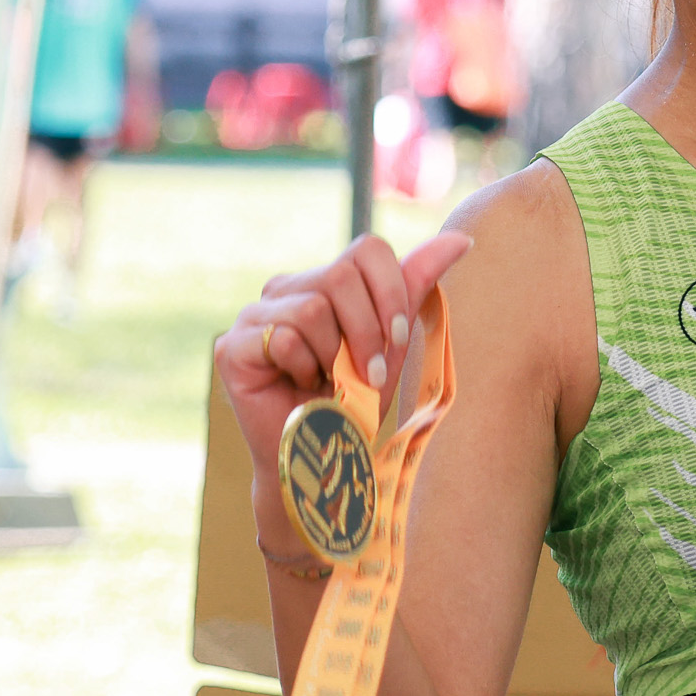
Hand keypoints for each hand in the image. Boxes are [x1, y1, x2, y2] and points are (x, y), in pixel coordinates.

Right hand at [215, 231, 469, 556]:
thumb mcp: (393, 338)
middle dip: (367, 331)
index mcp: (323, 280)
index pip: (367, 249)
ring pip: (313, 307)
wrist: (328, 458)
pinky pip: (284, 337)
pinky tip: (298, 388)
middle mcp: (286, 289)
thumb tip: (461, 237)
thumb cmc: (358, 401)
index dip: (391, 293)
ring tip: (328, 382)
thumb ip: (415, 283)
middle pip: (341, 275)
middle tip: (366, 372)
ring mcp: (254, 315)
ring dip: (335, 357)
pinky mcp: (233, 346)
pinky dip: (304, 370)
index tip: (398, 339)